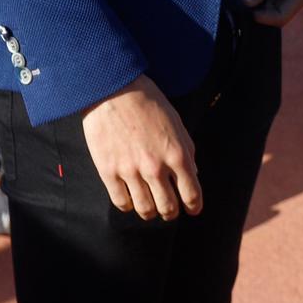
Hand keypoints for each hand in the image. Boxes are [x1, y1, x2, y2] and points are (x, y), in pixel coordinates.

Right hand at [80, 75, 201, 220]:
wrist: (113, 90)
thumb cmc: (147, 102)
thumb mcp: (176, 123)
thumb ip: (187, 150)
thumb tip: (193, 174)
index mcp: (177, 154)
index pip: (191, 193)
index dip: (194, 206)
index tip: (193, 209)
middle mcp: (155, 167)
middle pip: (168, 207)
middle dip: (172, 213)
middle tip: (170, 211)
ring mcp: (131, 171)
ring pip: (145, 210)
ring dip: (151, 213)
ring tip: (150, 208)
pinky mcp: (109, 172)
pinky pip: (121, 202)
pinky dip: (129, 205)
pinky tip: (131, 199)